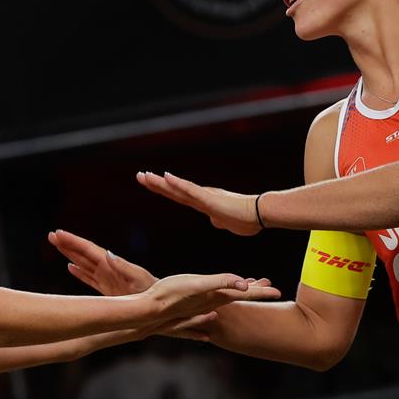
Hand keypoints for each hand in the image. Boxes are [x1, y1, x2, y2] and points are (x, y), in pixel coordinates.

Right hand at [48, 229, 156, 295]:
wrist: (159, 306)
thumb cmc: (152, 292)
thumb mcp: (138, 279)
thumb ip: (123, 267)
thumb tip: (107, 253)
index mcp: (111, 263)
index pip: (88, 249)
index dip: (73, 241)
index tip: (58, 233)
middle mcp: (107, 268)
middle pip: (83, 253)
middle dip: (68, 244)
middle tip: (51, 235)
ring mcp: (107, 278)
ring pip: (83, 264)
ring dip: (70, 255)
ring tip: (57, 246)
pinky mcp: (108, 290)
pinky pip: (89, 279)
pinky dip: (79, 273)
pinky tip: (70, 267)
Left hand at [136, 171, 261, 235]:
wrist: (259, 215)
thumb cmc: (246, 220)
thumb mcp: (227, 223)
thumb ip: (219, 220)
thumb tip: (214, 220)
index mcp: (203, 203)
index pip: (178, 196)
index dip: (163, 190)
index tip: (150, 183)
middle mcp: (201, 196)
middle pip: (173, 190)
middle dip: (155, 184)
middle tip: (139, 175)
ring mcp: (204, 197)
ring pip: (178, 188)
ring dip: (160, 183)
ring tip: (145, 176)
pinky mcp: (210, 199)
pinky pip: (190, 190)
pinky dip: (177, 184)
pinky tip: (166, 177)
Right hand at [141, 273, 280, 324]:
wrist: (147, 312)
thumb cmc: (171, 294)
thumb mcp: (199, 284)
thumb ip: (222, 281)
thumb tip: (245, 283)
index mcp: (217, 297)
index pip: (245, 293)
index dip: (261, 292)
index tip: (278, 291)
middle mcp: (211, 305)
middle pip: (238, 298)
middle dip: (254, 293)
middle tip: (270, 289)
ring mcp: (199, 310)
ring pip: (223, 304)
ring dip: (236, 297)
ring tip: (247, 293)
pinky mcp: (187, 312)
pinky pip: (205, 316)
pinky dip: (212, 316)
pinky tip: (212, 321)